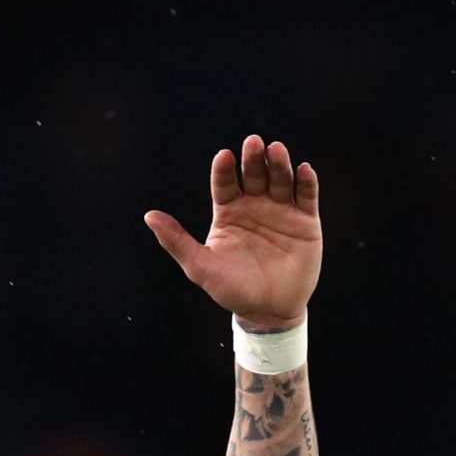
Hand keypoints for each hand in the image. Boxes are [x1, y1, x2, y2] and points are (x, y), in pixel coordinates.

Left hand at [143, 135, 320, 329]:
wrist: (268, 312)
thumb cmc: (231, 289)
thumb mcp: (200, 266)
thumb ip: (176, 241)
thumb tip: (149, 216)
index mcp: (228, 213)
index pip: (224, 184)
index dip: (223, 170)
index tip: (223, 156)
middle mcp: (254, 206)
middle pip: (253, 175)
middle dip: (253, 159)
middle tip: (253, 143)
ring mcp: (281, 211)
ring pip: (280, 180)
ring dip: (279, 164)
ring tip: (276, 150)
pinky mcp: (305, 221)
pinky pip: (306, 196)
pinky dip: (306, 182)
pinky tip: (303, 170)